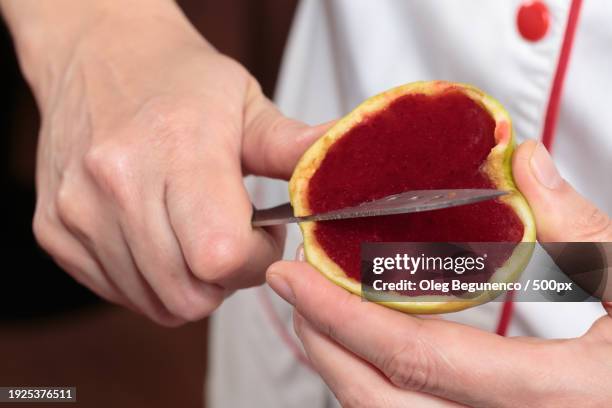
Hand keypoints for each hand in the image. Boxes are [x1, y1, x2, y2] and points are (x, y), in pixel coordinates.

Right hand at [3, 0, 325, 324]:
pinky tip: (160, 237)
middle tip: (232, 240)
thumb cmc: (178, 79)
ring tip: (195, 234)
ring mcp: (79, 212)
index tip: (262, 235)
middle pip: (189, 294)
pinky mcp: (55, 230)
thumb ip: (294, 148)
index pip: (222, 257)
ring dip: (189, 283)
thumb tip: (349, 170)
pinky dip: (150, 279)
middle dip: (226, 280)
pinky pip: (118, 292)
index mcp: (177, 151)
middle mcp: (117, 185)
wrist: (99, 52)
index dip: (255, 260)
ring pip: (155, 302)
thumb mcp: (246, 103)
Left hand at [267, 140, 611, 406]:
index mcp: (562, 401)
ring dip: (345, 374)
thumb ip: (584, 228)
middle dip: (324, 348)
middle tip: (295, 294)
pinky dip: (382, 394)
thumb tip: (526, 162)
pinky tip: (376, 354)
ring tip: (323, 319)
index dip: (342, 316)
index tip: (295, 277)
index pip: (417, 359)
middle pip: (383, 407)